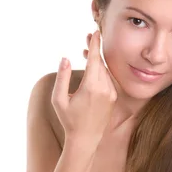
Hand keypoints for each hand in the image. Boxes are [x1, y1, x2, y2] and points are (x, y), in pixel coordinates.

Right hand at [51, 30, 117, 145]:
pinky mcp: (113, 97)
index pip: (95, 60)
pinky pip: (107, 78)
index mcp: (91, 87)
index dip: (95, 45)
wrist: (86, 139)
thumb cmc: (68, 120)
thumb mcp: (58, 100)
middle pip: (100, 62)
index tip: (95, 32)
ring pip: (105, 70)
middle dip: (94, 49)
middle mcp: (104, 88)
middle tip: (87, 37)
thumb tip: (65, 58)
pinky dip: (101, 70)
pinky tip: (93, 67)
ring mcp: (111, 93)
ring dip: (97, 60)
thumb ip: (62, 77)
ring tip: (85, 51)